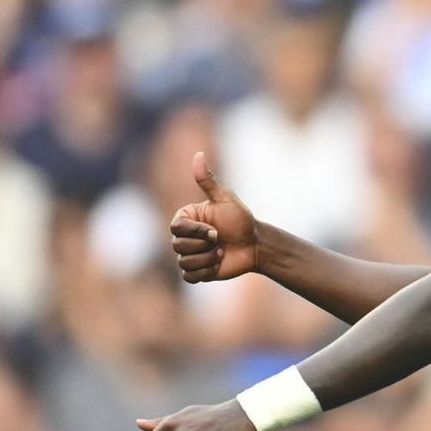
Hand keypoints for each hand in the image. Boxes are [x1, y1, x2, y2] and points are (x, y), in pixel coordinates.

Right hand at [170, 152, 258, 282]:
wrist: (254, 245)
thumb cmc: (241, 220)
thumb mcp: (225, 199)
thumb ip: (208, 180)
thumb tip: (198, 154)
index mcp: (186, 218)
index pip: (176, 228)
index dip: (195, 232)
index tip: (215, 231)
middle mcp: (185, 236)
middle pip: (177, 247)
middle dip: (204, 246)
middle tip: (220, 240)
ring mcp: (189, 254)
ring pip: (184, 263)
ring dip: (208, 259)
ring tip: (221, 252)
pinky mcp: (196, 271)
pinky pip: (190, 277)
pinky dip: (206, 271)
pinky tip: (218, 264)